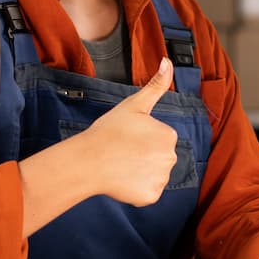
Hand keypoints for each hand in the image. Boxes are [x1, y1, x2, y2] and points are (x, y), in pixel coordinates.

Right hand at [69, 57, 178, 206]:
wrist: (88, 161)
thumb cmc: (108, 131)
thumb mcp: (133, 104)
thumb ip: (156, 84)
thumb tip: (168, 61)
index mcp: (168, 135)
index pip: (159, 138)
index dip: (141, 138)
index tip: (126, 137)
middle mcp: (170, 158)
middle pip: (158, 157)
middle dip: (143, 156)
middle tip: (122, 152)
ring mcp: (161, 179)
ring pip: (154, 175)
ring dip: (140, 172)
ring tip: (121, 165)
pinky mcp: (151, 197)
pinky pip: (147, 192)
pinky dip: (137, 189)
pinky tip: (122, 180)